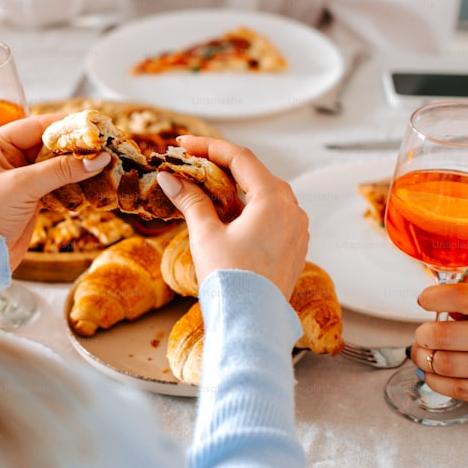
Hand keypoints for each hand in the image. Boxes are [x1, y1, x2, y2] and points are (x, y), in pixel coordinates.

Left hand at [0, 114, 110, 270]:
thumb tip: (98, 158)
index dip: (66, 125)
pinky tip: (91, 181)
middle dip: (75, 146)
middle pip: (49, 144)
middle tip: (104, 145)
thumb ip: (60, 170)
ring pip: (55, 164)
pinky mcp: (30, 196)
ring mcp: (20, 176)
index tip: (94, 126)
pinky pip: (57, 182)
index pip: (36, 126)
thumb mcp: (23, 186)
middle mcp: (7, 156)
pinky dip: (73, 183)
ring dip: (77, 166)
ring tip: (104, 163)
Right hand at [157, 136, 308, 297]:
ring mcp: (296, 229)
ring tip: (204, 190)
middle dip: (221, 167)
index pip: (240, 158)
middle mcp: (292, 210)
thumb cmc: (232, 281)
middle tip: (191, 164)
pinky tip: (225, 217)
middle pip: (253, 174)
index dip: (209, 147)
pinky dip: (247, 209)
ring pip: (263, 195)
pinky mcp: (292, 246)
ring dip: (233, 189)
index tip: (184, 144)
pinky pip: (270, 216)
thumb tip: (171, 178)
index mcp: (274, 200)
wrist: (251, 323)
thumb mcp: (205, 235)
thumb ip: (191, 200)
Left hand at [412, 284, 467, 418]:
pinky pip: (455, 389)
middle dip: (423, 336)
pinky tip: (434, 374)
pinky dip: (435, 380)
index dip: (436, 298)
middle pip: (445, 335)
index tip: (423, 301)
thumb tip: (438, 306)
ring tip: (424, 355)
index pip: (465, 298)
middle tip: (422, 336)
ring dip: (424, 359)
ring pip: (445, 363)